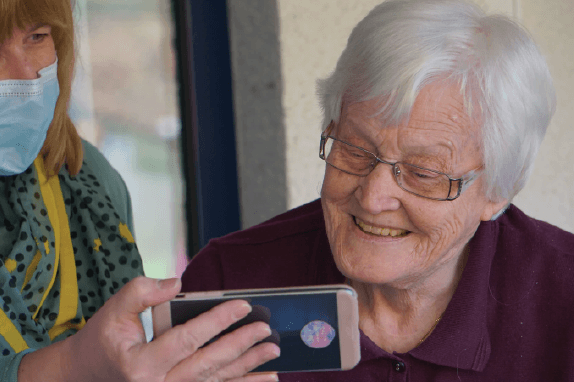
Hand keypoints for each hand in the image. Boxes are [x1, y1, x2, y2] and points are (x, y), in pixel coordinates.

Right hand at [64, 276, 279, 381]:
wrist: (85, 376)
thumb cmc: (103, 341)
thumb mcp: (113, 310)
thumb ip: (142, 291)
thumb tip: (176, 282)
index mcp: (141, 364)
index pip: (188, 338)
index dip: (217, 320)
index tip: (243, 305)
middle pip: (208, 364)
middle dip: (241, 345)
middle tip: (266, 329)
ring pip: (215, 381)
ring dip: (248, 368)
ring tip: (272, 353)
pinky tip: (264, 380)